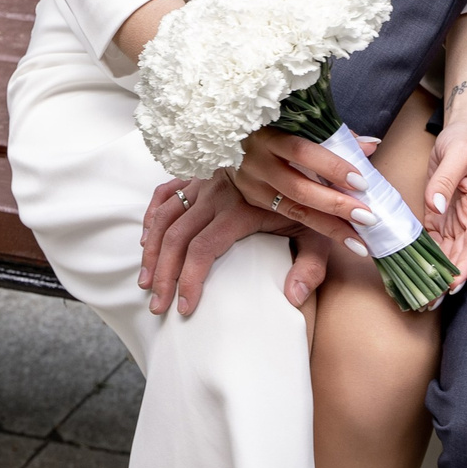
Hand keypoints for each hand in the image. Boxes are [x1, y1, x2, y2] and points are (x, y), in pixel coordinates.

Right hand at [138, 173, 321, 315]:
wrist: (305, 160)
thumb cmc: (310, 201)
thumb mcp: (319, 234)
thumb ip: (311, 266)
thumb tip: (293, 297)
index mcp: (240, 208)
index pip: (203, 249)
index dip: (189, 280)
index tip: (185, 307)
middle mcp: (216, 193)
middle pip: (177, 237)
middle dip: (164, 274)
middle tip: (158, 306)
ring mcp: (204, 181)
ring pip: (165, 216)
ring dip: (152, 250)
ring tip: (147, 282)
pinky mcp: (200, 174)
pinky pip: (166, 192)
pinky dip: (152, 215)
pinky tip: (147, 239)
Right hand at [230, 127, 374, 244]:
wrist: (234, 138)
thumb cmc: (277, 127)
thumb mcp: (299, 125)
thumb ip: (335, 135)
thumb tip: (370, 146)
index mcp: (269, 134)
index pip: (302, 152)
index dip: (332, 167)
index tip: (361, 181)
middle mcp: (257, 161)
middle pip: (298, 188)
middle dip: (334, 204)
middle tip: (367, 217)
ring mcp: (251, 183)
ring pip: (293, 208)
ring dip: (329, 225)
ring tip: (359, 239)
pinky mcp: (253, 198)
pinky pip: (288, 215)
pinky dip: (318, 226)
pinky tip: (341, 236)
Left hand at [421, 122, 466, 287]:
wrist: (463, 132)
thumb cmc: (466, 140)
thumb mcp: (457, 154)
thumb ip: (446, 179)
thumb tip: (436, 205)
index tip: (454, 284)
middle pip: (462, 255)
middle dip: (448, 279)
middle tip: (430, 300)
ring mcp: (456, 219)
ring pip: (448, 253)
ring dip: (436, 273)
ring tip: (421, 294)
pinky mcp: (441, 215)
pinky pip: (434, 241)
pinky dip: (425, 256)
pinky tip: (413, 270)